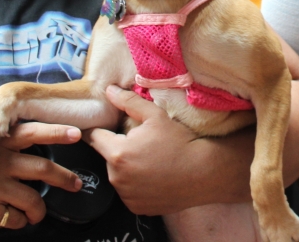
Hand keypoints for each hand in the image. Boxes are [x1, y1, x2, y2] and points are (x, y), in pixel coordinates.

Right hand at [0, 123, 84, 230]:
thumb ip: (7, 140)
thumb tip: (44, 133)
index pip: (32, 133)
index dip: (56, 132)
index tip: (77, 134)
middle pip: (42, 168)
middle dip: (64, 178)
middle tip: (77, 184)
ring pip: (33, 199)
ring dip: (40, 210)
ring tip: (37, 213)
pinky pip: (16, 218)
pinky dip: (20, 221)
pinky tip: (13, 218)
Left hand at [84, 85, 208, 214]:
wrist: (204, 173)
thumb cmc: (180, 142)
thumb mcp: (155, 116)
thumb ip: (129, 102)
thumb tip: (109, 90)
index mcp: (117, 153)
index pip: (94, 138)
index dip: (101, 130)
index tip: (110, 128)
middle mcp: (117, 178)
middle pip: (108, 157)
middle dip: (119, 149)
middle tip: (141, 144)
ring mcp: (127, 196)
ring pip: (118, 176)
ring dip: (127, 168)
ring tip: (150, 161)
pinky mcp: (137, 208)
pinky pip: (130, 193)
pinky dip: (137, 185)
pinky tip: (154, 177)